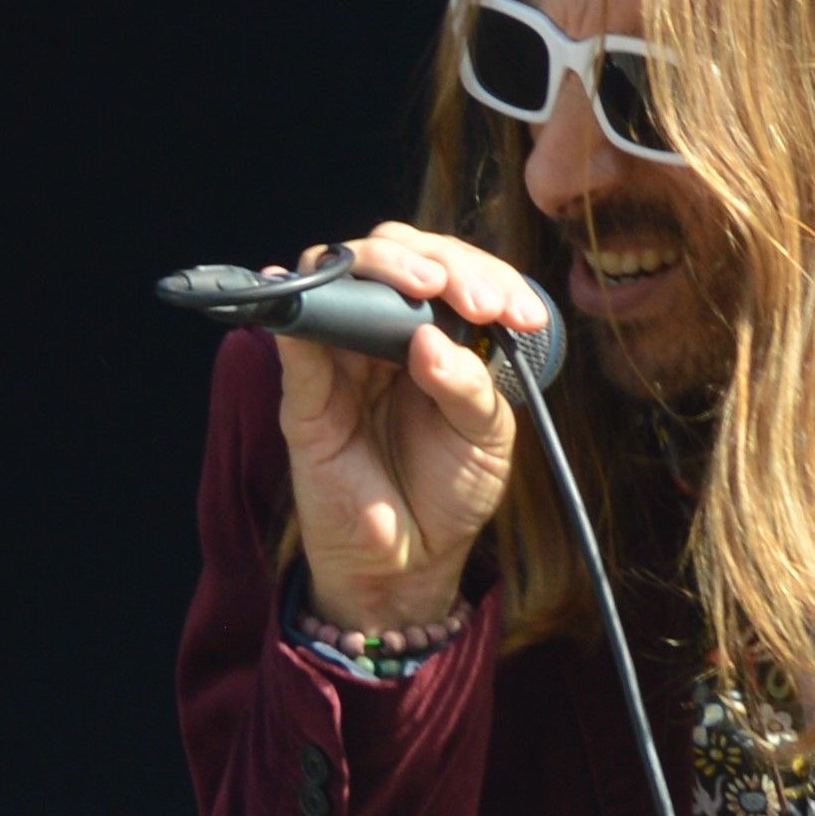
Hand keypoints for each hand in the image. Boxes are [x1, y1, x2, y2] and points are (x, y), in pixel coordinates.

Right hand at [270, 220, 547, 635]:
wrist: (409, 560)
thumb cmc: (449, 490)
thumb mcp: (487, 439)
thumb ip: (471, 387)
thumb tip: (428, 339)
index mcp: (438, 336)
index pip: (451, 273)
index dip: (485, 275)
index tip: (522, 314)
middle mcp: (385, 334)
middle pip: (393, 255)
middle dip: (440, 262)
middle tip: (476, 300)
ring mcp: (342, 357)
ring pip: (339, 275)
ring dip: (383, 268)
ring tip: (426, 289)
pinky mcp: (303, 392)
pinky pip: (292, 335)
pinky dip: (296, 305)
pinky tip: (300, 287)